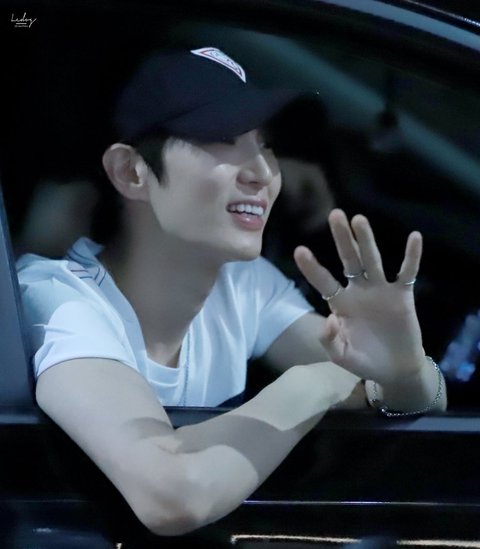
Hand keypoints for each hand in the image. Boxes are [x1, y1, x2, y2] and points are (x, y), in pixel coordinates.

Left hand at [293, 209, 424, 385]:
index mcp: (340, 302)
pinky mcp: (403, 294)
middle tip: (335, 215)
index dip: (312, 267)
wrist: (394, 369)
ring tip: (359, 219)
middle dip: (342, 239)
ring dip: (367, 240)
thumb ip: (330, 341)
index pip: (323, 281)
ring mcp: (380, 289)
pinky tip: (414, 237)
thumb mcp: (341, 356)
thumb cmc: (363, 359)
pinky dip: (411, 256)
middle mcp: (358, 290)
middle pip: (348, 260)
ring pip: (372, 260)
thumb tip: (330, 320)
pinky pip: (407, 272)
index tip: (299, 249)